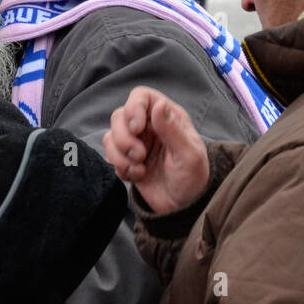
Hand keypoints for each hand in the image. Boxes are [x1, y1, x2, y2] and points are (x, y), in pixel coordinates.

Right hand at [103, 87, 208, 215]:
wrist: (183, 208)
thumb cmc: (193, 178)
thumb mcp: (189, 155)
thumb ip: (173, 130)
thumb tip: (159, 104)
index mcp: (167, 117)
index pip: (141, 96)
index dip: (133, 108)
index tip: (137, 129)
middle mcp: (149, 125)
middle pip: (120, 115)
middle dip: (124, 138)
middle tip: (140, 155)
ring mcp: (136, 142)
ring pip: (111, 135)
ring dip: (120, 154)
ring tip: (139, 169)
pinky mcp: (126, 159)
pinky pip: (110, 155)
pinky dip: (120, 167)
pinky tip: (137, 176)